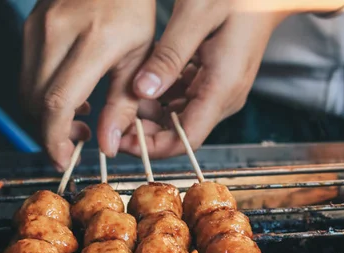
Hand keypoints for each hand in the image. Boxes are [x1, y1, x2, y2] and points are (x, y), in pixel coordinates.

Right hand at [20, 0, 154, 169]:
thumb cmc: (131, 8)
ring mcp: (38, 28)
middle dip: (52, 132)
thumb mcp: (138, 57)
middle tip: (80, 139)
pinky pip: (28, 73)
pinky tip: (72, 94)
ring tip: (81, 118)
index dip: (56, 139)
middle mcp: (56, 33)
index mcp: (92, 41)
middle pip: (36, 103)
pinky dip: (44, 94)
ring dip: (47, 116)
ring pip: (27, 91)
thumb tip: (106, 146)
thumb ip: (123, 104)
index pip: (57, 103)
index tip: (65, 158)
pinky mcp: (30, 26)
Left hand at [119, 0, 343, 158]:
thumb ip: (169, 56)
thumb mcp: (196, 15)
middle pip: (182, 131)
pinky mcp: (218, 79)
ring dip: (154, 111)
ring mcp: (223, 89)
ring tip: (129, 93)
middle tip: (118, 117)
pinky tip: (150, 76)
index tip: (124, 142)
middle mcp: (225, 96)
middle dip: (148, 130)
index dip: (155, 147)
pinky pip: (187, 97)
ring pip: (182, 115)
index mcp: (222, 87)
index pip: (187, 139)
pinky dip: (165, 94)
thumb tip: (143, 91)